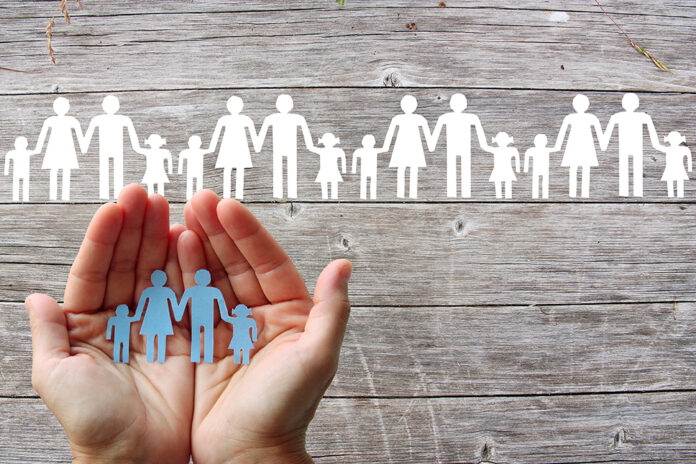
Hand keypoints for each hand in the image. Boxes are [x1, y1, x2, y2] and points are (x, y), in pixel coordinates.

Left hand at [26, 184, 192, 462]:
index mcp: (85, 325)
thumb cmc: (93, 423)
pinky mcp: (182, 335)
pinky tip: (189, 242)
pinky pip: (184, 294)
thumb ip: (49, 336)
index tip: (116, 208)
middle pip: (126, 264)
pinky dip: (187, 268)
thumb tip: (35, 298)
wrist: (138, 456)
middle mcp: (119, 319)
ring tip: (167, 208)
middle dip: (134, 228)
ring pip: (155, 272)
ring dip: (160, 239)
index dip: (104, 239)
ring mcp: (152, 324)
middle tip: (145, 195)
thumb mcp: (57, 379)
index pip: (93, 272)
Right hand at [179, 190, 351, 462]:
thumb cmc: (287, 411)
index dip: (247, 233)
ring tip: (179, 217)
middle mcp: (262, 315)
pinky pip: (191, 304)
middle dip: (219, 231)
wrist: (248, 456)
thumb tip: (343, 264)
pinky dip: (181, 279)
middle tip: (197, 199)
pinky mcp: (204, 344)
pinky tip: (170, 254)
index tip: (226, 206)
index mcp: (292, 313)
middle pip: (239, 263)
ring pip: (214, 278)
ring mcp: (232, 328)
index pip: (269, 262)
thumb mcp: (315, 359)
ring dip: (198, 248)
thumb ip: (331, 311)